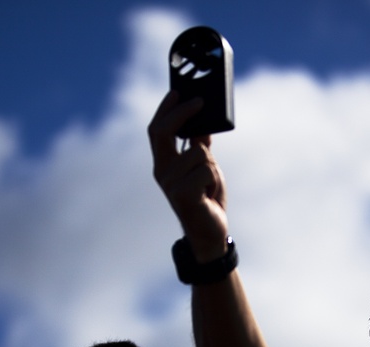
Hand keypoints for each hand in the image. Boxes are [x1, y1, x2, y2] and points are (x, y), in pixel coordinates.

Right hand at [148, 91, 229, 261]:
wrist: (211, 232)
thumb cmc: (206, 197)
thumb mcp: (205, 165)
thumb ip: (199, 144)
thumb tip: (201, 120)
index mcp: (163, 163)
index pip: (156, 130)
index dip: (165, 109)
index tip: (177, 92)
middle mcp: (162, 172)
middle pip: (163, 132)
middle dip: (182, 113)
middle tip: (200, 102)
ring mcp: (170, 184)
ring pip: (197, 151)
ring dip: (211, 164)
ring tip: (209, 182)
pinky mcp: (182, 195)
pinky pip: (205, 169)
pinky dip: (213, 178)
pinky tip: (209, 192)